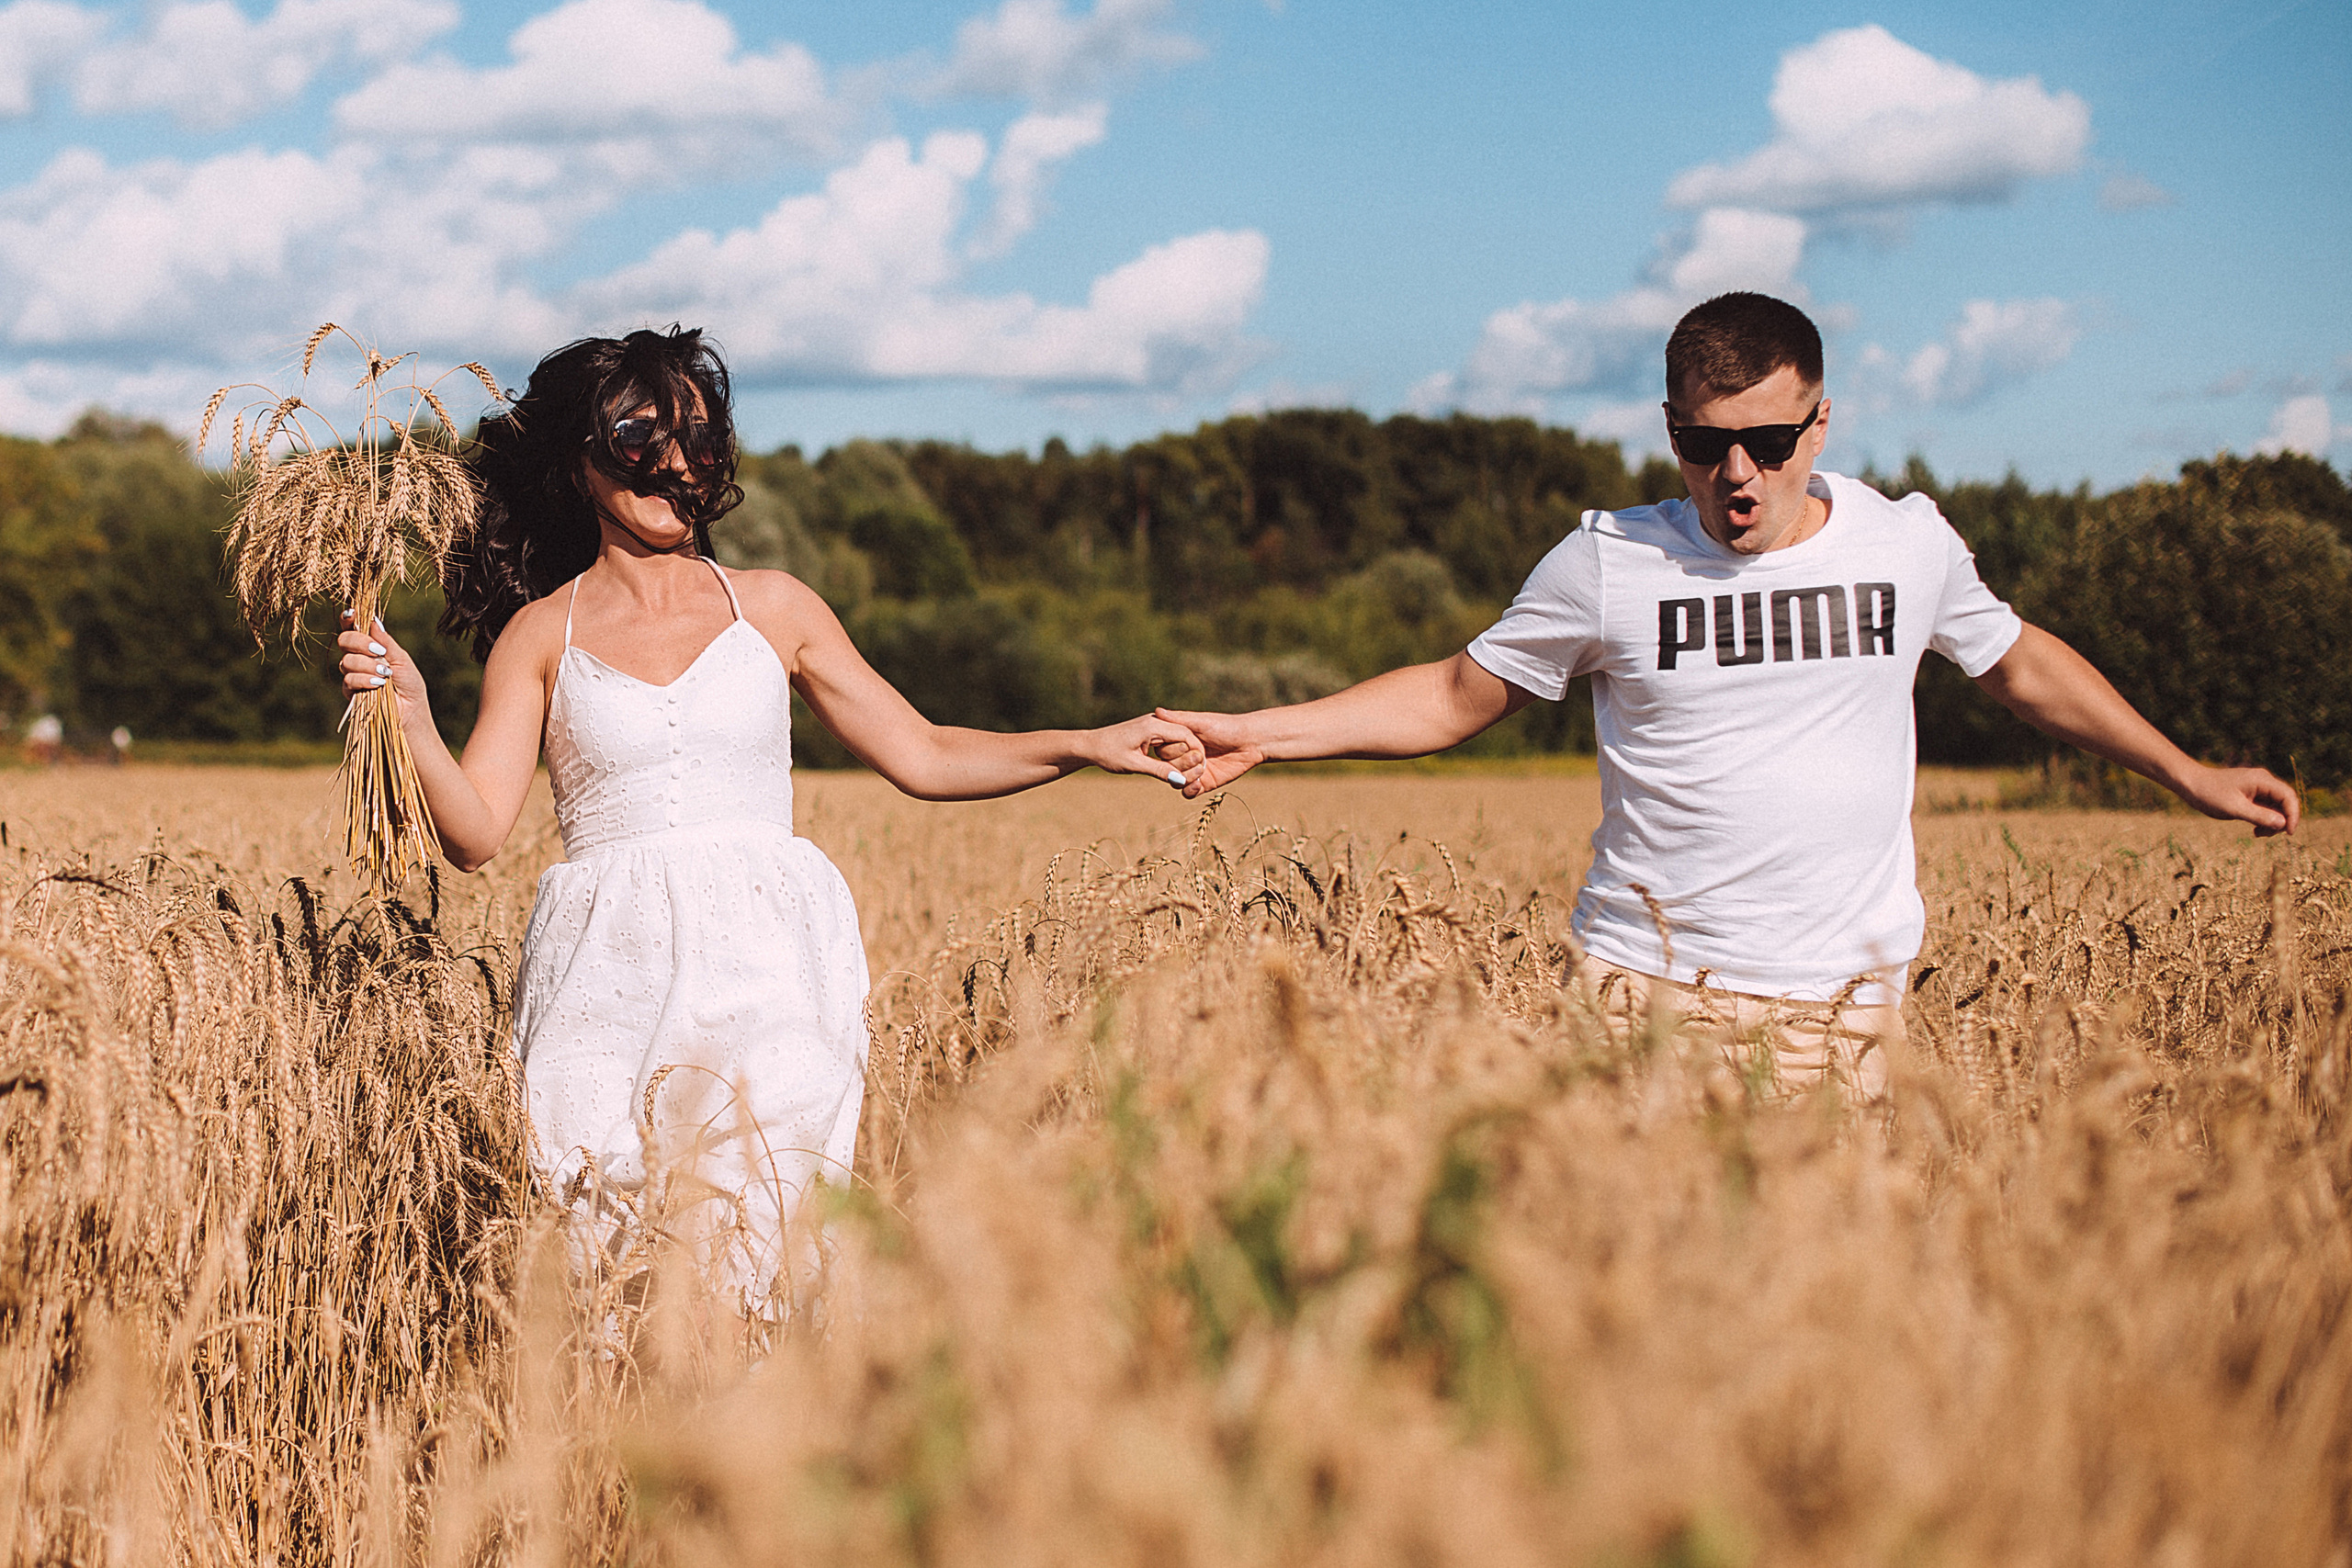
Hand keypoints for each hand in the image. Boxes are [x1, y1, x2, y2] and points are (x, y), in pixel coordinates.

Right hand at [337, 610, 430, 721]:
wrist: (411, 709)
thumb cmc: (409, 683)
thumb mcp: (401, 658)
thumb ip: (385, 642)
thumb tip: (373, 620)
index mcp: (370, 645)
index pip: (353, 627)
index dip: (349, 618)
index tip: (353, 612)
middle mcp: (358, 657)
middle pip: (344, 640)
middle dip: (360, 643)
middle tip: (378, 651)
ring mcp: (352, 673)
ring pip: (347, 660)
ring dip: (368, 666)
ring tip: (386, 674)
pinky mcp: (350, 691)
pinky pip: (349, 679)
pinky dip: (365, 680)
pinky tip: (379, 684)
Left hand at [1087, 713, 1205, 784]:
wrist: (1089, 745)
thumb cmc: (1108, 753)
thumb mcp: (1134, 765)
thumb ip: (1159, 771)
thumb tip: (1182, 781)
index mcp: (1153, 726)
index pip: (1186, 734)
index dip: (1197, 751)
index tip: (1202, 767)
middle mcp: (1154, 721)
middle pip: (1185, 735)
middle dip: (1192, 753)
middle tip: (1196, 772)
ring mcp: (1151, 725)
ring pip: (1177, 738)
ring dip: (1183, 753)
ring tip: (1187, 771)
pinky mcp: (1147, 731)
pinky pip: (1168, 740)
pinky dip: (1174, 752)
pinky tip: (1174, 766)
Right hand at [1153, 707, 1265, 798]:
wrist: (1250, 742)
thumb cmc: (1226, 727)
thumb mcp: (1201, 722)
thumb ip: (1179, 719)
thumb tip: (1157, 711)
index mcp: (1180, 741)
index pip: (1162, 750)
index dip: (1171, 750)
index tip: (1187, 745)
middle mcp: (1183, 756)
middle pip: (1166, 767)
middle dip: (1180, 764)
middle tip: (1200, 756)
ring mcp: (1192, 771)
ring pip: (1175, 781)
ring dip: (1185, 778)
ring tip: (1201, 771)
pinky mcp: (1203, 784)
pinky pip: (1187, 792)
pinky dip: (1190, 790)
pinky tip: (1199, 784)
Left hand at [2175, 763, 2298, 836]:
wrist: (2190, 784)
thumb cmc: (2210, 794)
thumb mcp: (2234, 808)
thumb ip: (2259, 816)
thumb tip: (2283, 824)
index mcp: (2262, 780)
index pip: (2288, 797)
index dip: (2293, 815)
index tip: (2289, 833)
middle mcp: (2263, 782)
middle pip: (2285, 803)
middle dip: (2281, 821)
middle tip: (2265, 835)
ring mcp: (2257, 789)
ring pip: (2276, 808)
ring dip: (2272, 823)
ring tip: (2257, 834)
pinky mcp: (2251, 796)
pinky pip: (2265, 809)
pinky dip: (2263, 820)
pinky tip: (2254, 830)